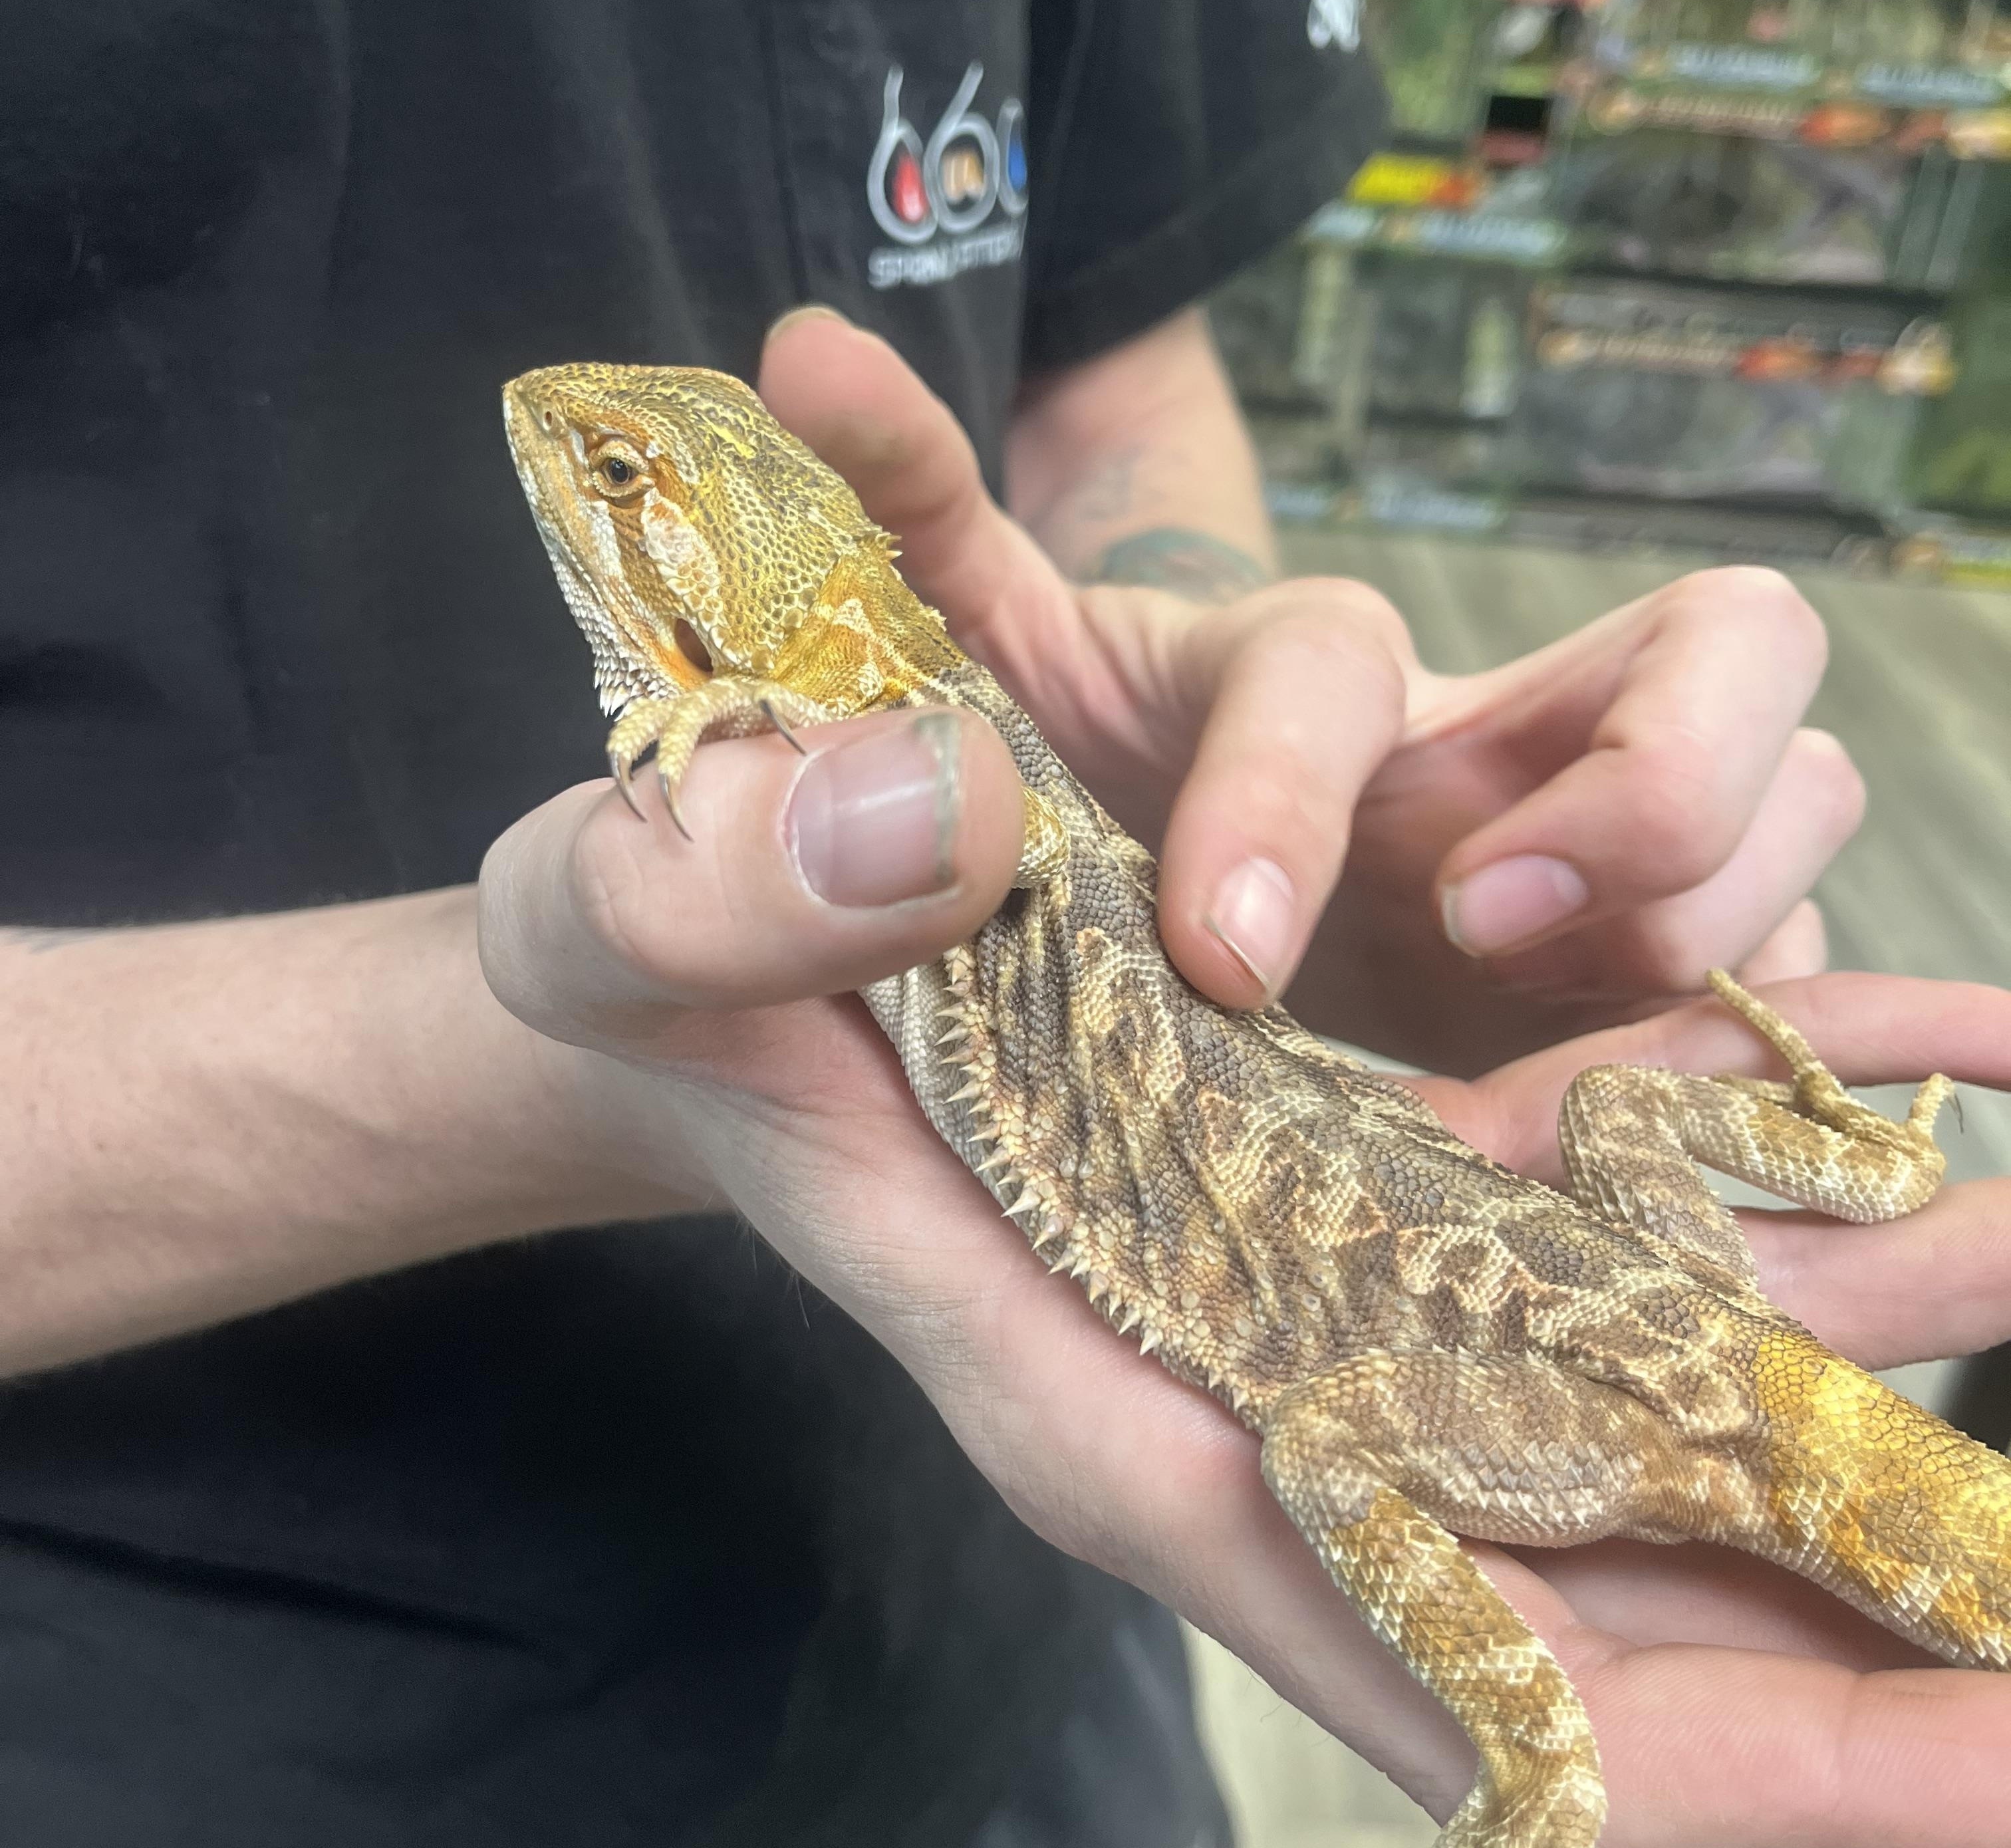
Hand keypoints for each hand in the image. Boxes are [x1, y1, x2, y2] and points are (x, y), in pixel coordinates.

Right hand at [480, 733, 2010, 1847]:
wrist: (674, 951)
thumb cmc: (627, 966)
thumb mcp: (618, 915)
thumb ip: (730, 888)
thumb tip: (937, 819)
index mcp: (1065, 1361)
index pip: (1381, 1607)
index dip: (1672, 1744)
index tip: (1959, 1784)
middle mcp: (1224, 1341)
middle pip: (1558, 1560)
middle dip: (1828, 1650)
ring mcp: (1293, 1248)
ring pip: (1597, 1379)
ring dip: (1831, 1371)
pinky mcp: (1317, 1132)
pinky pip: (1561, 1203)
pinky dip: (1732, 1194)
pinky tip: (1898, 1119)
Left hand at [757, 309, 1863, 1075]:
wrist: (1096, 963)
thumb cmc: (1030, 812)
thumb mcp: (933, 686)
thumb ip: (894, 525)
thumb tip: (809, 345)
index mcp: (1288, 672)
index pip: (1339, 659)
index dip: (1297, 787)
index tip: (1216, 950)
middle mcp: (1468, 736)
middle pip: (1728, 645)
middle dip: (1664, 783)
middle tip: (1489, 922)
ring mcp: (1578, 857)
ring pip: (1794, 802)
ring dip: (1712, 918)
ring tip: (1550, 1062)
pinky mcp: (1625, 984)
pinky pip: (1777, 983)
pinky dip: (1735, 1048)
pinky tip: (1603, 1141)